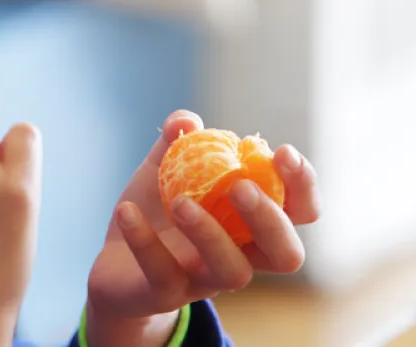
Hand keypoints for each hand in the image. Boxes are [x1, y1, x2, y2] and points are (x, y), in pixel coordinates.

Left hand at [85, 110, 320, 345]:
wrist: (114, 263)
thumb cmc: (156, 211)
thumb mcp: (164, 169)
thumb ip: (177, 141)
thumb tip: (187, 120)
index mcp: (251, 222)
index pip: (300, 211)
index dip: (302, 185)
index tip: (282, 151)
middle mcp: (240, 256)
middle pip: (286, 253)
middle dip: (270, 218)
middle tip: (239, 186)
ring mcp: (205, 280)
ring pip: (232, 272)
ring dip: (210, 233)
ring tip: (180, 201)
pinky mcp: (166, 295)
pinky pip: (163, 275)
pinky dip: (144, 240)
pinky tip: (126, 211)